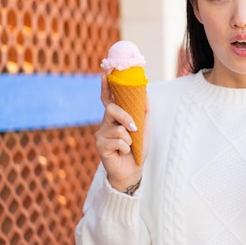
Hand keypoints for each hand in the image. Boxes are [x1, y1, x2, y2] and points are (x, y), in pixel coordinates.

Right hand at [95, 75, 147, 191]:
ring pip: (117, 128)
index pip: (108, 99)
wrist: (133, 170)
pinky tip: (123, 152)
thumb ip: (143, 112)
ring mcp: (101, 134)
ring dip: (129, 138)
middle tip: (134, 129)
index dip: (106, 87)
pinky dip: (126, 147)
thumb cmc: (137, 149)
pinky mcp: (100, 146)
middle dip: (126, 118)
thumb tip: (145, 93)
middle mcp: (105, 123)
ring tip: (129, 146)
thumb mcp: (143, 128)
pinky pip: (117, 141)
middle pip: (111, 109)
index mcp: (115, 118)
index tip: (105, 74)